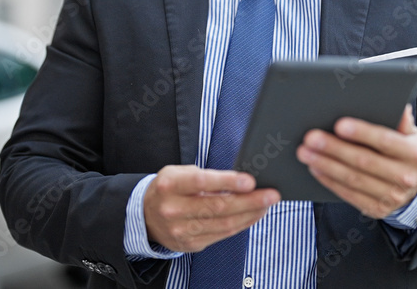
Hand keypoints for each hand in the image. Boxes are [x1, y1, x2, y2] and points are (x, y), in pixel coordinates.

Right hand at [143, 165, 280, 252]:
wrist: (145, 216)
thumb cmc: (169, 188)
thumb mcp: (179, 173)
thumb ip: (208, 176)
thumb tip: (243, 181)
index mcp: (169, 186)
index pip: (202, 182)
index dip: (227, 182)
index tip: (250, 181)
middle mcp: (173, 210)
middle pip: (217, 207)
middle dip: (249, 201)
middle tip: (271, 195)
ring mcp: (181, 230)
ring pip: (223, 224)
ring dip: (250, 214)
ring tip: (267, 204)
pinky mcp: (190, 244)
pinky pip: (222, 234)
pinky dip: (241, 224)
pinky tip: (253, 215)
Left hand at [296, 104, 416, 218]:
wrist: (415, 187)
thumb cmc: (405, 153)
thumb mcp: (411, 134)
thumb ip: (402, 121)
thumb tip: (399, 106)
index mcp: (413, 153)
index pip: (385, 141)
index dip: (362, 133)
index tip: (339, 125)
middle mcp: (404, 176)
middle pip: (363, 161)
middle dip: (334, 149)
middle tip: (311, 138)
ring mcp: (391, 196)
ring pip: (352, 179)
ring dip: (326, 165)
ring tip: (306, 152)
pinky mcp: (377, 209)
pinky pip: (349, 194)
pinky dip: (329, 180)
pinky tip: (315, 168)